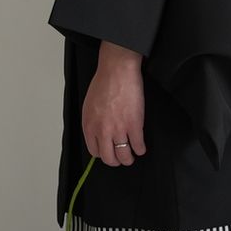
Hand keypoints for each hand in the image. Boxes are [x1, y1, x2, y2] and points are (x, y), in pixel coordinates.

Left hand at [82, 41, 146, 166]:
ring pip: (124, 154)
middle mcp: (102, 131)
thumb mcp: (89, 105)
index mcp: (89, 126)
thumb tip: (99, 130)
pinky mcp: (134, 124)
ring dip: (129, 158)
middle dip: (116, 160)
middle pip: (109, 157)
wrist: (117, 70)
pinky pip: (138, 144)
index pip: (94, 151)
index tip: (109, 151)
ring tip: (132, 156)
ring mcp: (119, 129)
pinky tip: (142, 147)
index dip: (103, 153)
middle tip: (121, 158)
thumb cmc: (104, 82)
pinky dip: (141, 148)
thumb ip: (93, 121)